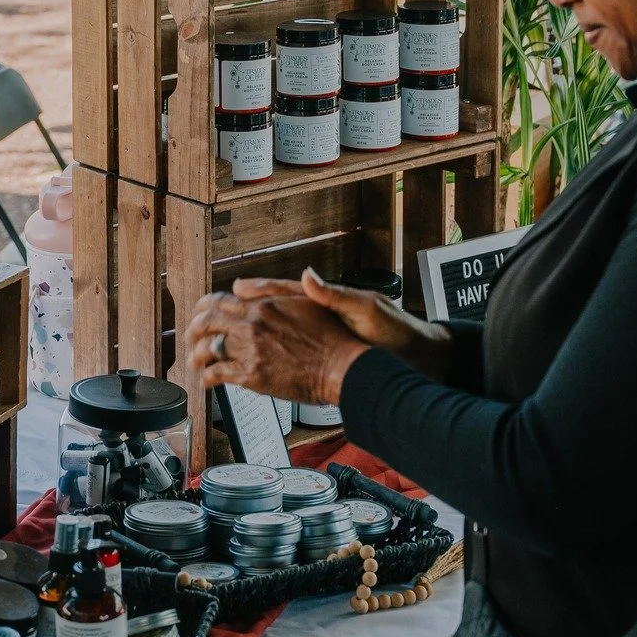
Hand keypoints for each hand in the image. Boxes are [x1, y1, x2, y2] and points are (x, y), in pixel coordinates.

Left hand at [185, 286, 368, 404]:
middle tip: (190, 338)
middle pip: (207, 322)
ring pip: (207, 347)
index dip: (205, 307)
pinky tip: (206, 381)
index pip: (220, 300)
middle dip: (193, 330)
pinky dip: (207, 377)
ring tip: (194, 361)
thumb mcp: (303, 302)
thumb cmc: (329, 338)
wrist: (341, 366)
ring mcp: (249, 349)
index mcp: (263, 306)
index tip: (201, 313)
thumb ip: (270, 293)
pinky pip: (217, 373)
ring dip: (196, 354)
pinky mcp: (251, 374)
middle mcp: (252, 324)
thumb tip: (243, 286)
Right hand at [231, 269, 456, 380]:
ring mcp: (322, 335)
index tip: (236, 287)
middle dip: (247, 309)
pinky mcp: (327, 354)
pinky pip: (293, 352)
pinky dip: (274, 354)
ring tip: (232, 332)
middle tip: (220, 308)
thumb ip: (334, 295)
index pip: (286, 291)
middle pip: (275, 310)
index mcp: (327, 301)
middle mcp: (320, 316)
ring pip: (281, 331)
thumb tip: (306, 277)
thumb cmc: (398, 331)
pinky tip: (260, 359)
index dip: (260, 289)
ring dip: (256, 331)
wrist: (417, 358)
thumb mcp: (366, 308)